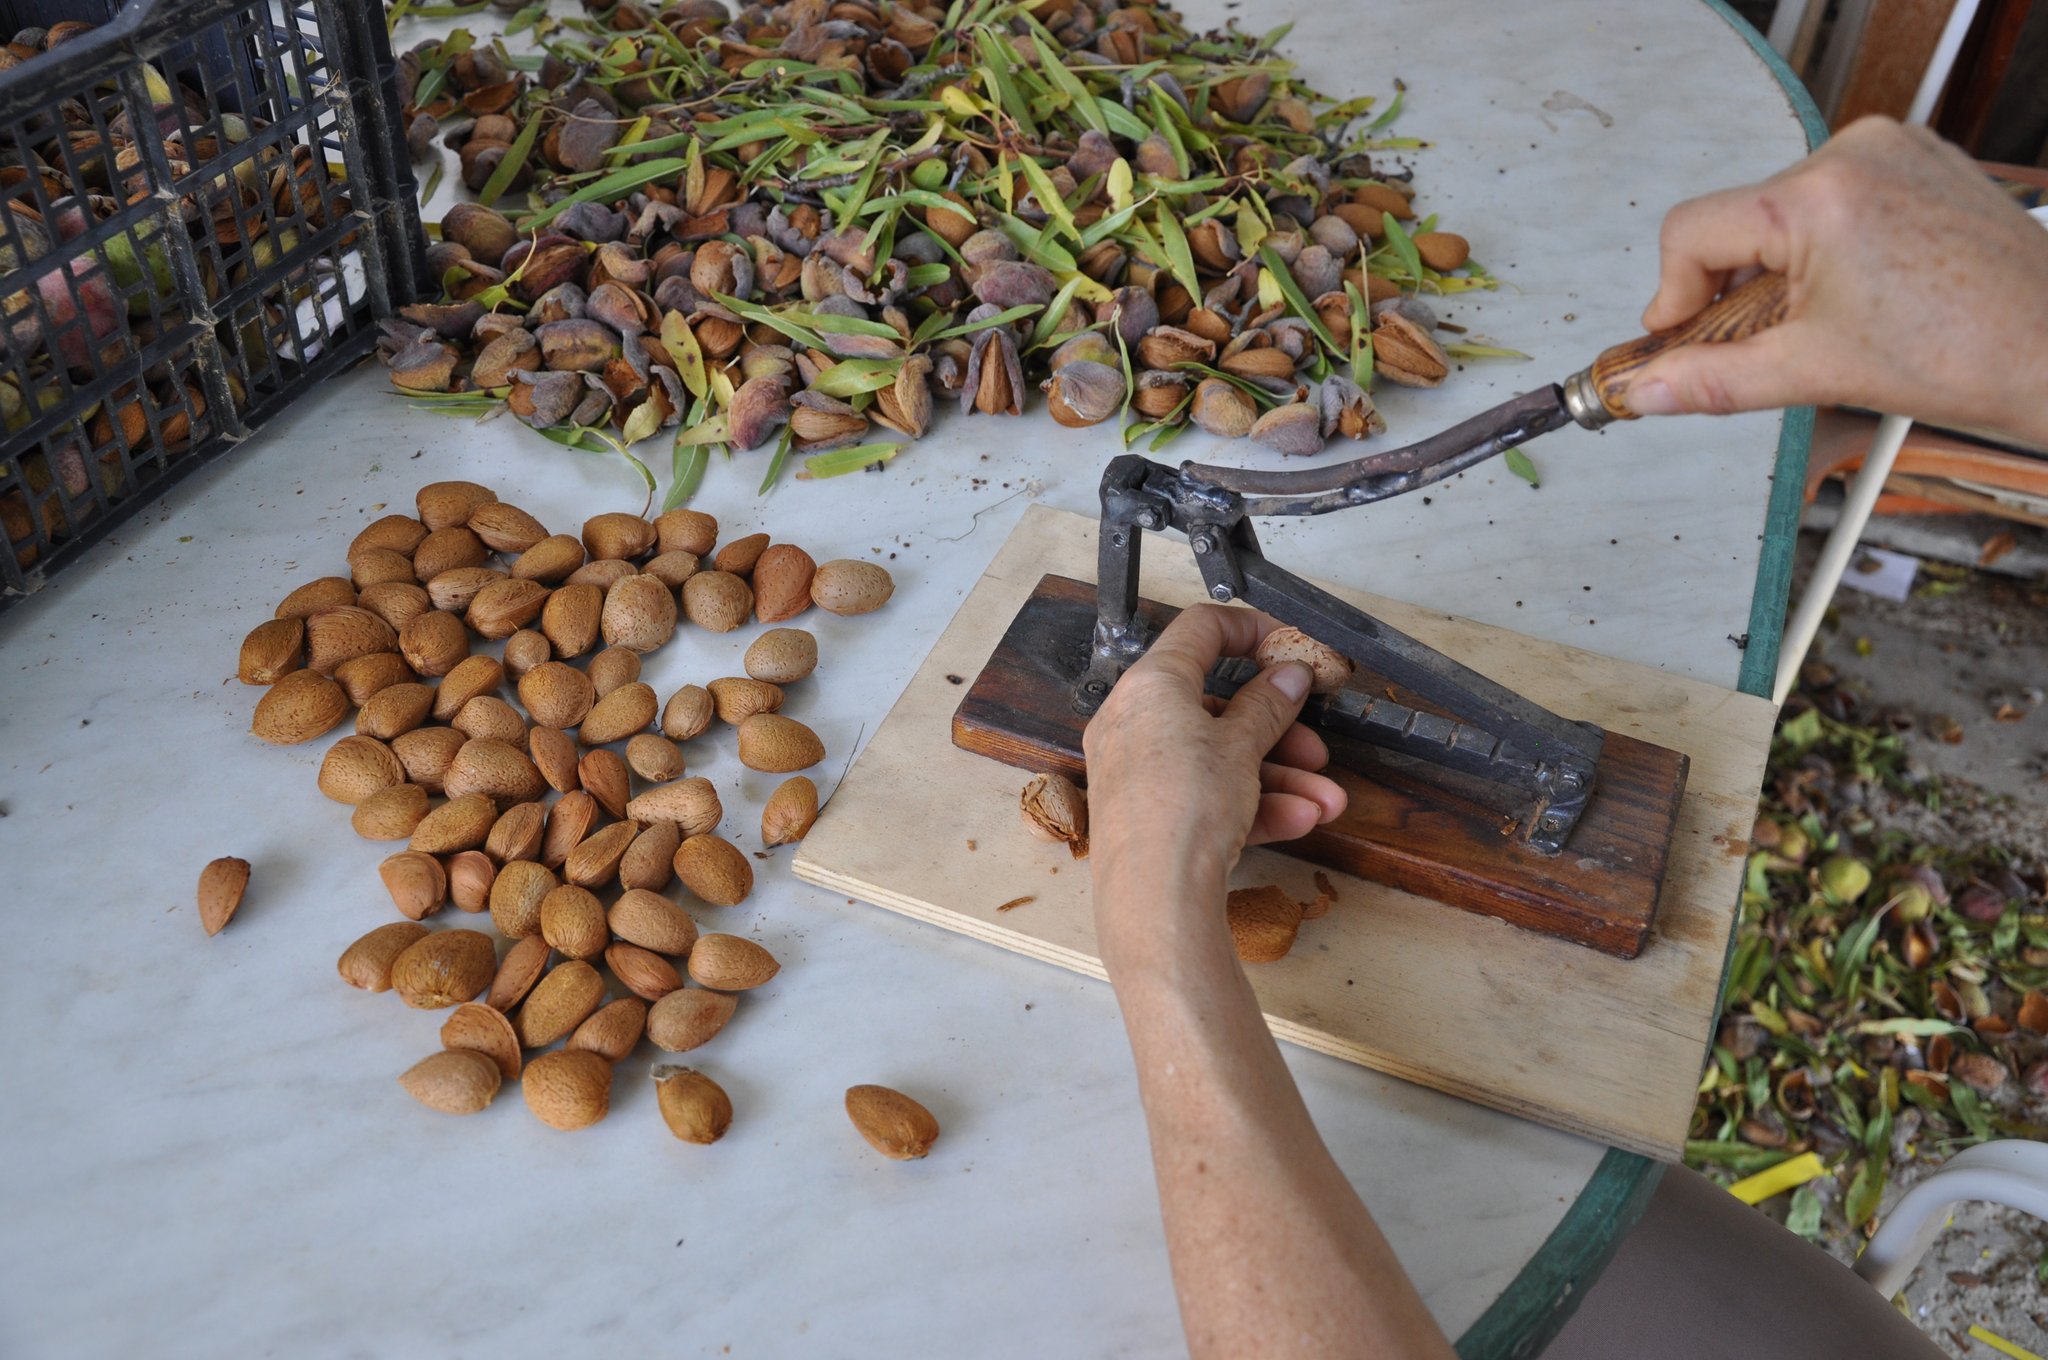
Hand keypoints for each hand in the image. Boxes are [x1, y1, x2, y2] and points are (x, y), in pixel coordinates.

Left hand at [1082, 604, 1346, 896]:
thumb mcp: (1241, 748)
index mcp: (1149, 686)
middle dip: (1278, 731)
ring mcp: (1137, 772)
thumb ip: (1267, 706)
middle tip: (1316, 748)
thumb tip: (1287, 677)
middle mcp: (1133, 723)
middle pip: (1216, 709)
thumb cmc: (1182, 811)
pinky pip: (1205, 797)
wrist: (1153, 900)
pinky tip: (1299, 820)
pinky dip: (1252, 805)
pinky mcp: (1147, 815)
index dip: (1251, 630)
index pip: (1200, 631)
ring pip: (1218, 760)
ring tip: (1326, 801)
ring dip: (1278, 778)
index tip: (1289, 647)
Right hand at [1626, 116, 2047, 445]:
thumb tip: (1646, 389)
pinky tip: (1857, 290)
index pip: (1692, 230)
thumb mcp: (1812, 373)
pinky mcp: (1916, 158)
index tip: (1678, 335)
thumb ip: (1711, 380)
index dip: (1673, 293)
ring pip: (1785, 209)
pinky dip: (1825, 245)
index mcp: (1820, 197)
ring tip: (1822, 318)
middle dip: (1733, 286)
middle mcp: (1853, 154)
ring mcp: (1891, 149)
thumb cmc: (1966, 355)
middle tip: (1759, 341)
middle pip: (1739, 219)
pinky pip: (1835, 195)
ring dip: (1780, 268)